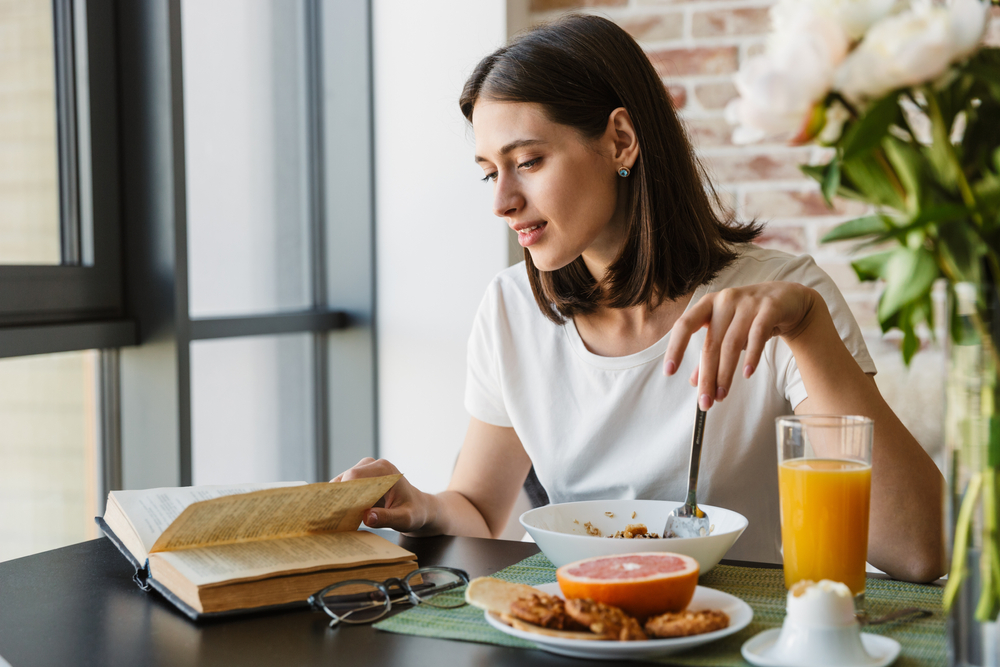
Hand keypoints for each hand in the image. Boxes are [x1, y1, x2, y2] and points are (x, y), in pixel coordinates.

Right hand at [331, 458, 433, 533]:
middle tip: (330, 517)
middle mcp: (373, 465)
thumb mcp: (404, 519)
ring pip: (342, 482)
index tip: (334, 508)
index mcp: (384, 470)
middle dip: (338, 496)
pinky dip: (340, 499)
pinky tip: (338, 514)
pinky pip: (345, 487)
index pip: (355, 475)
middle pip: (346, 477)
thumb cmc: (414, 512)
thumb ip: (387, 518)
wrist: (417, 508)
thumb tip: (367, 517)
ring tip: (331, 517)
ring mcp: (366, 470)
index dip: (343, 491)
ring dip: (337, 498)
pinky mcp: (361, 478)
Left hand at [662, 282, 819, 409]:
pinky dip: (751, 356)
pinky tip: (746, 374)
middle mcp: (725, 300)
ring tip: (722, 394)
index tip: (668, 372)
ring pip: (732, 344)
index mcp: (708, 304)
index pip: (684, 325)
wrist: (788, 299)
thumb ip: (710, 354)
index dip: (675, 348)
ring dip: (726, 373)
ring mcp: (748, 303)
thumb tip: (695, 381)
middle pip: (711, 343)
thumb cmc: (750, 316)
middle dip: (707, 376)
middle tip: (705, 401)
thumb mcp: (727, 331)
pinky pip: (757, 335)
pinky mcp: (769, 309)